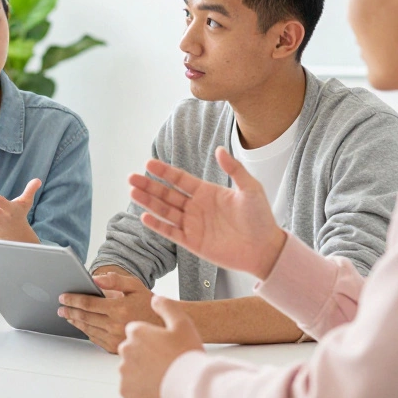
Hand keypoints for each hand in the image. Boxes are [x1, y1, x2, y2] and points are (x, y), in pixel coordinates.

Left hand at [57, 273, 158, 352]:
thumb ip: (114, 280)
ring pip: (88, 329)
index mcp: (119, 308)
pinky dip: (86, 331)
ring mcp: (115, 338)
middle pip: (85, 317)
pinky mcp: (115, 347)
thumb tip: (94, 278)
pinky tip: (81, 325)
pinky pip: (95, 339)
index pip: (88, 303)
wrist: (164, 326)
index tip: (63, 297)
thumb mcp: (135, 286)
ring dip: (75, 322)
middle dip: (70, 311)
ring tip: (67, 316)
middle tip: (60, 307)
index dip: (73, 299)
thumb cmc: (149, 304)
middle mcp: (116, 325)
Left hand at [117, 295, 204, 397]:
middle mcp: (125, 349)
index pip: (136, 331)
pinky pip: (129, 386)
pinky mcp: (125, 390)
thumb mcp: (182, 323)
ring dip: (141, 370)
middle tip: (164, 360)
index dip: (151, 338)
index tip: (163, 345)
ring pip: (130, 368)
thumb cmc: (187, 354)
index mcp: (136, 331)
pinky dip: (139, 387)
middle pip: (131, 349)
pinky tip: (155, 385)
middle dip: (144, 353)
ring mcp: (124, 371)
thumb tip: (155, 300)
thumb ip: (166, 307)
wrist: (191, 386)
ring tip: (162, 374)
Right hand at [129, 147, 285, 280]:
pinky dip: (158, 225)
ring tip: (132, 192)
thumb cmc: (261, 218)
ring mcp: (193, 225)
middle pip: (167, 194)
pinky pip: (171, 232)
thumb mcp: (251, 189)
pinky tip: (145, 216)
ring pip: (165, 211)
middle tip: (131, 177)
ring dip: (149, 202)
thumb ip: (235, 169)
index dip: (164, 172)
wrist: (265, 248)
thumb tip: (219, 150)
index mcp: (207, 192)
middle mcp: (196, 207)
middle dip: (149, 186)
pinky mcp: (193, 242)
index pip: (180, 179)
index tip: (149, 163)